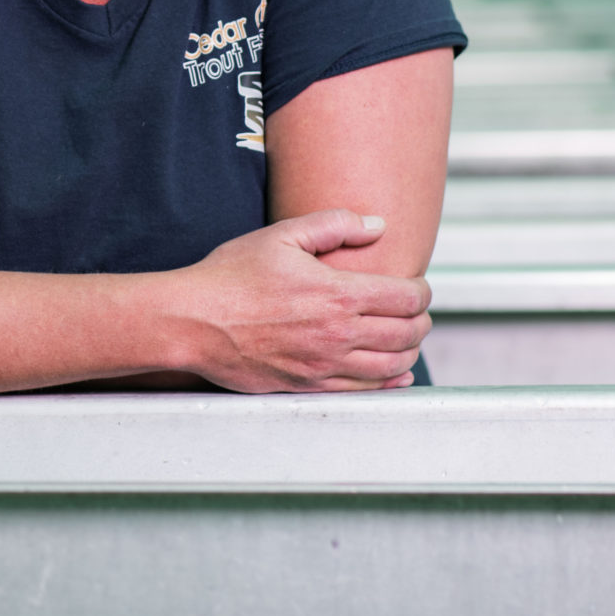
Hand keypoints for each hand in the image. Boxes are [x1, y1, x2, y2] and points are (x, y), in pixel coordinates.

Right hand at [166, 209, 431, 391]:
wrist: (192, 323)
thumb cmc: (231, 276)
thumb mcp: (280, 235)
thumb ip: (334, 224)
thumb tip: (377, 224)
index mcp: (337, 293)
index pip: (407, 298)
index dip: (422, 291)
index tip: (417, 286)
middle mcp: (338, 334)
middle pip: (407, 333)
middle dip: (420, 320)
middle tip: (416, 311)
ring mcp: (325, 366)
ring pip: (392, 365)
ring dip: (408, 350)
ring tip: (405, 337)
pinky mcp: (309, 387)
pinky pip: (365, 391)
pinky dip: (389, 382)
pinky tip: (394, 373)